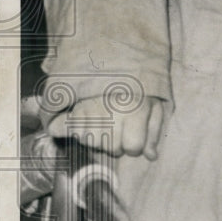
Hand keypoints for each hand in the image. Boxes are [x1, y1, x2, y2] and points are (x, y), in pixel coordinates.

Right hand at [47, 96, 164, 159]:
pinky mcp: (73, 106)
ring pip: (91, 142)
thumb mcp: (154, 106)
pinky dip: (72, 131)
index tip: (133, 136)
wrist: (113, 64)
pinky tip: (84, 123)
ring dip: (97, 138)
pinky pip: (67, 131)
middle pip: (113, 148)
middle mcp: (113, 110)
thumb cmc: (137, 91)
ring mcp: (91, 108)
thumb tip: (151, 156)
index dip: (135, 147)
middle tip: (118, 129)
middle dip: (117, 145)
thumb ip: (154, 132)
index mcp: (136, 109)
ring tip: (103, 122)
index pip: (133, 147)